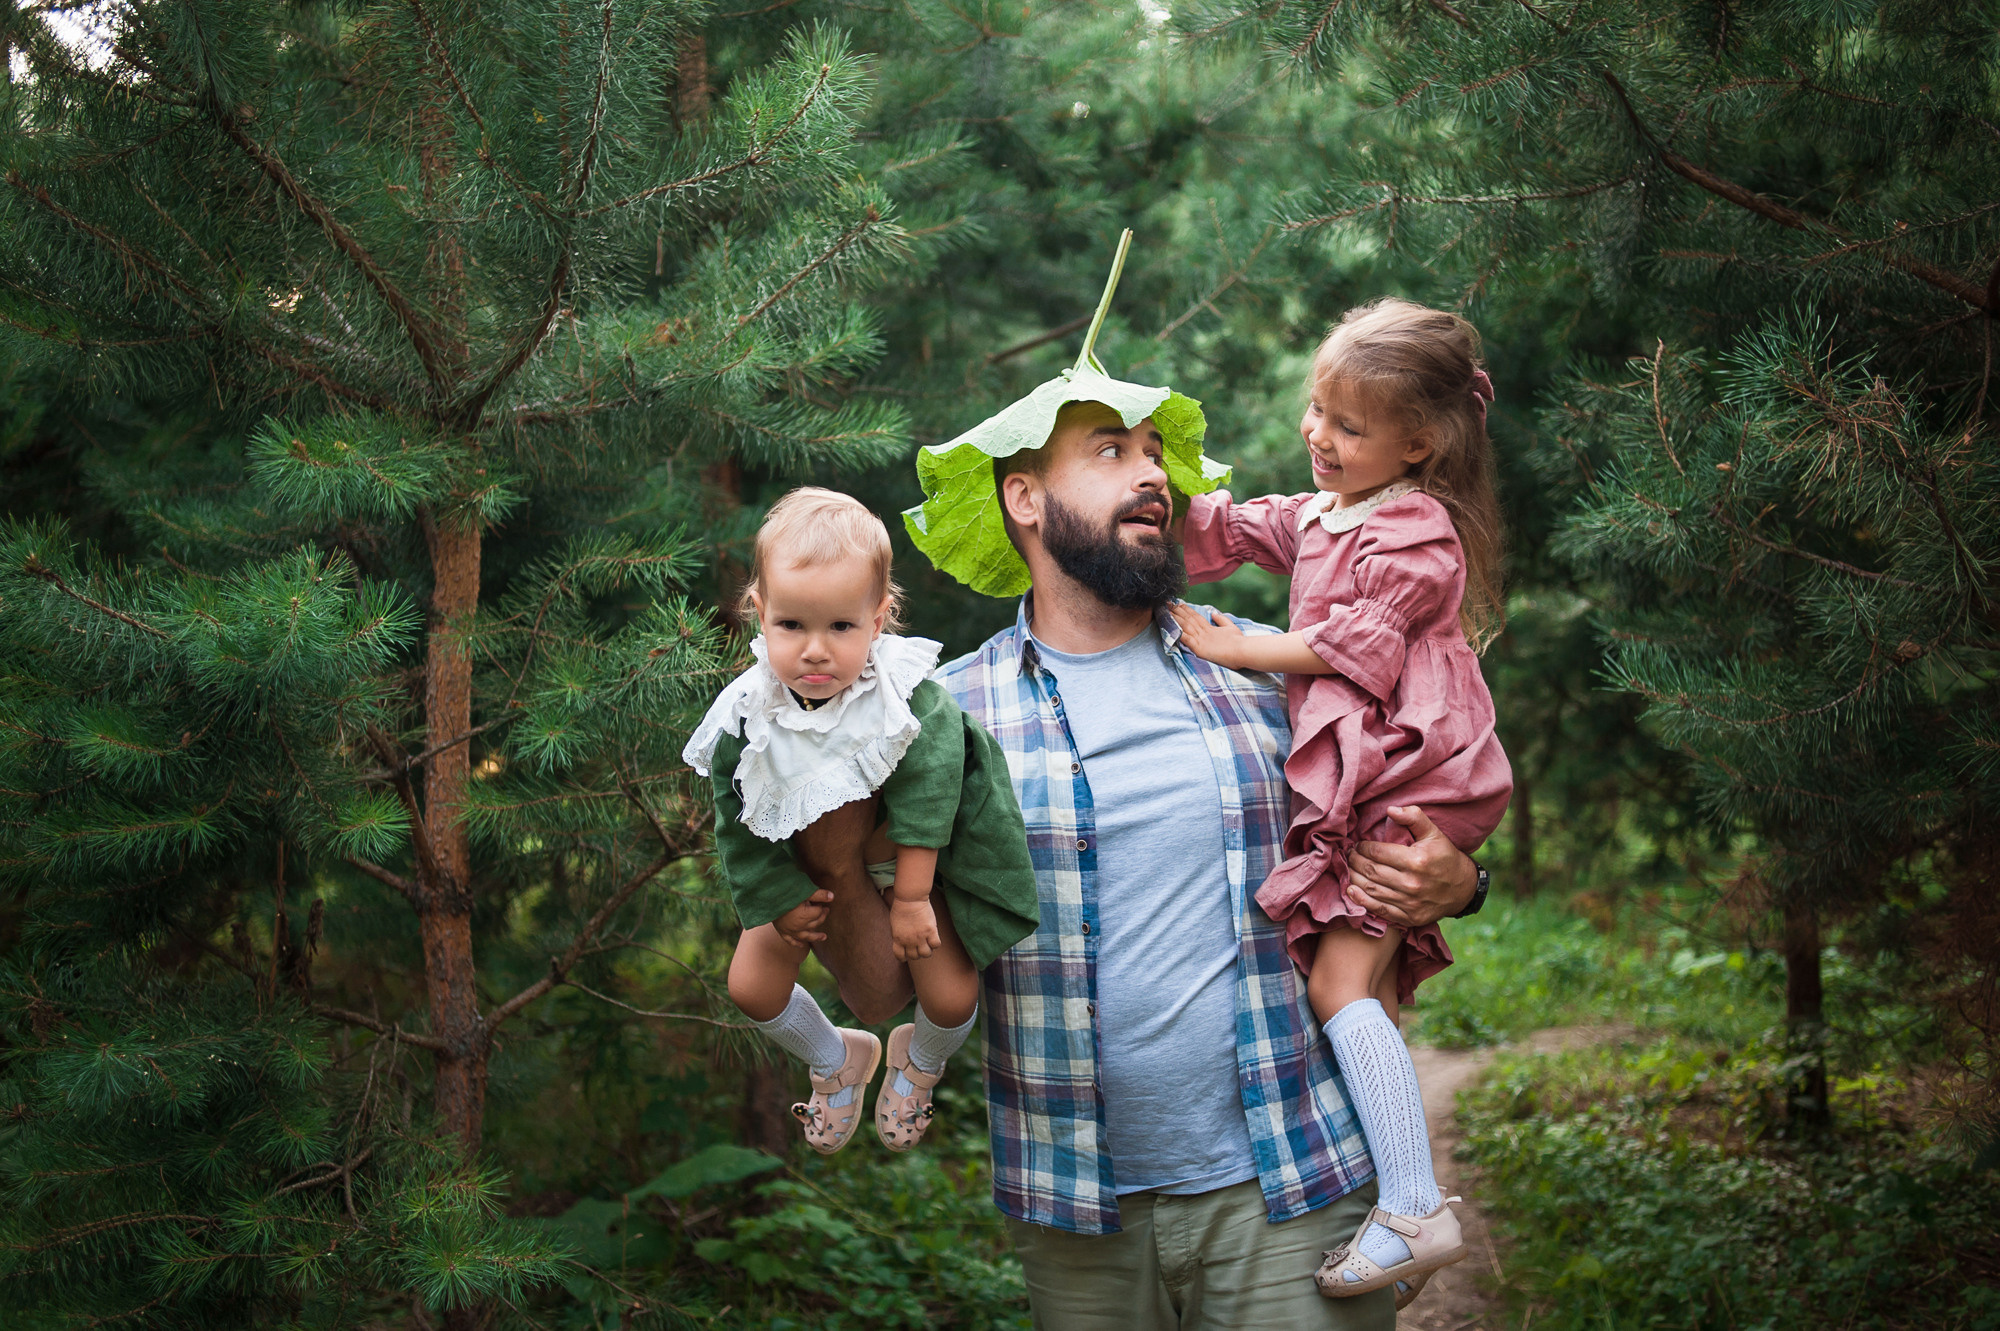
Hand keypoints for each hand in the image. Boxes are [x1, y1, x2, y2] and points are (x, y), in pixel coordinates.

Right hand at [773, 889, 835, 947]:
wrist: (766, 899)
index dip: (822, 906)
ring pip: (805, 936)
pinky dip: (796, 943)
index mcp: (805, 916)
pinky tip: (801, 945)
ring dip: (815, 937)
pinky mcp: (782, 932)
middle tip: (825, 910)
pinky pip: (790, 940)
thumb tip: (833, 897)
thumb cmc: (786, 893)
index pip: (819, 912)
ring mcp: (790, 931)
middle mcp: (799, 926)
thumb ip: (819, 895)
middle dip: (821, 917)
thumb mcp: (804, 891)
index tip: (822, 902)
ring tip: (824, 937)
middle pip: (815, 923)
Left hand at [889, 896, 940, 961]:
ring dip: (927, 950)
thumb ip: (898, 935)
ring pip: (926, 954)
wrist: (910, 898)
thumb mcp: (895, 925)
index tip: (907, 953)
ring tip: (927, 943)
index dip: (904, 957)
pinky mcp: (931, 931)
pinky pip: (936, 944)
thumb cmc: (901, 908)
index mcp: (898, 939)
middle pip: (914, 957)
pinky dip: (936, 943)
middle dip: (917, 953)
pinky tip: (934, 937)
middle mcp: (909, 941)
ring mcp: (920, 937)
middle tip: (919, 945)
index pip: (900, 956)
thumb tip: (902, 942)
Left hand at [1168, 602, 1244, 668]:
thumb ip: (1221, 620)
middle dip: (1176, 611)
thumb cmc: (1239, 641)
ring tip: (1164, 612)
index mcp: (1210, 627)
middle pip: (1187, 619)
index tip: (1177, 603)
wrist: (1242, 651)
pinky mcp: (1198, 648)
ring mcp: (1200, 639)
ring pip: (1184, 626)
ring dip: (1174, 619)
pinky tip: (1169, 627)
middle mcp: (1203, 631)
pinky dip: (1176, 633)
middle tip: (1166, 603)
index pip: (1195, 616)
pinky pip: (1185, 639)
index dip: (1185, 609)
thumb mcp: (1231, 628)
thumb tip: (1214, 613)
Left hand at [1346, 806, 1477, 928]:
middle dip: (1355, 861)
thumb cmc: (1445, 857)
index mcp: (1416, 860)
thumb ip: (1414, 817)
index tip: (1357, 844)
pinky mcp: (1409, 917)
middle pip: (1371, 871)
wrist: (1463, 888)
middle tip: (1348, 855)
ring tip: (1348, 868)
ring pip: (1371, 889)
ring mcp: (1410, 903)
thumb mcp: (1434, 833)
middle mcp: (1412, 883)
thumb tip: (1390, 809)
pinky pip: (1379, 909)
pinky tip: (1351, 890)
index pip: (1378, 853)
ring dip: (1354, 878)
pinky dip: (1361, 901)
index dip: (1362, 847)